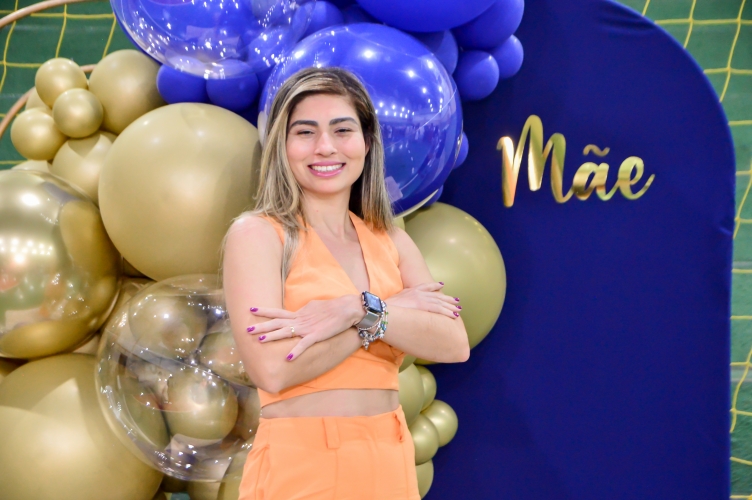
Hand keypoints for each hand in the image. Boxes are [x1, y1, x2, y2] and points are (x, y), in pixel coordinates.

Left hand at [246, 295, 360, 359]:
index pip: (278, 312)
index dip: (264, 311)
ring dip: (273, 336)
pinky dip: (296, 350)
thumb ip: (304, 312)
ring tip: (261, 340)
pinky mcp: (316, 335)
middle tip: (247, 329)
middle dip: (262, 326)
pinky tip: (288, 357)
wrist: (347, 309)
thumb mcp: (314, 307)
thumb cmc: (332, 308)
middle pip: (277, 322)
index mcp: (299, 314)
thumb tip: (298, 313)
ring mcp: (307, 328)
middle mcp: (299, 320)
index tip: (251, 309)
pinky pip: (304, 344)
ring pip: (286, 332)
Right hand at [385, 282, 460, 318]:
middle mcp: (418, 292)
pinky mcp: (422, 305)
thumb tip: (402, 305)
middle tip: (456, 301)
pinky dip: (447, 312)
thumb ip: (402, 300)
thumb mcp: (395, 300)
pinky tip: (454, 315)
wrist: (382, 307)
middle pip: (436, 295)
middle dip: (447, 299)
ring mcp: (421, 298)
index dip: (435, 286)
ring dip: (450, 306)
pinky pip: (438, 309)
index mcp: (412, 290)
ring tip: (458, 309)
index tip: (441, 285)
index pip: (426, 287)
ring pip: (440, 302)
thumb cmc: (386, 307)